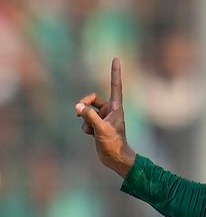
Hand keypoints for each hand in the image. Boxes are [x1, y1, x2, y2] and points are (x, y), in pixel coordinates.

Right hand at [75, 58, 135, 176]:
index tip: (116, 58)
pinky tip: (91, 135)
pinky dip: (85, 126)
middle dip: (84, 104)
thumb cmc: (113, 143)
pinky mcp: (98, 125)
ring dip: (84, 119)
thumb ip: (89, 116)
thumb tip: (78, 107)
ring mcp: (104, 118)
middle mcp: (111, 110)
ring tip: (91, 130)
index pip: (115, 85)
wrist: (115, 158)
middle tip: (78, 111)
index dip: (114, 72)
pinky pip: (86, 121)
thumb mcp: (100, 129)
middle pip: (93, 99)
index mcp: (116, 107)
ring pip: (87, 111)